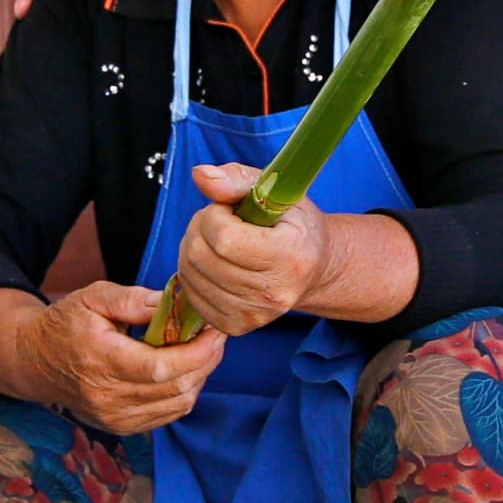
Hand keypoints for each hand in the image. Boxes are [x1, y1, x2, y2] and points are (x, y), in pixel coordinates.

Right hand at [34, 282, 223, 434]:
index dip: (196, 352)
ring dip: (199, 377)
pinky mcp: (120, 427)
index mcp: (100, 360)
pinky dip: (185, 392)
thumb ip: (134, 300)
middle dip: (206, 361)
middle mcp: (107, 396)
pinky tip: (185, 370)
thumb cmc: (66, 324)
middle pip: (175, 388)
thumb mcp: (93, 297)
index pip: (160, 367)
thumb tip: (174, 303)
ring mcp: (114, 417)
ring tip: (203, 351)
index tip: (215, 331)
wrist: (35, 362)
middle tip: (216, 336)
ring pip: (177, 404)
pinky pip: (168, 414)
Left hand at [171, 160, 322, 337]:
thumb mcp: (277, 191)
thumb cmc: (293, 225)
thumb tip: (200, 175)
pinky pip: (191, 296)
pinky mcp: (236, 326)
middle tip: (219, 223)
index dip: (214, 215)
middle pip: (202, 256)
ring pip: (191, 275)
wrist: (312, 270)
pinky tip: (214, 264)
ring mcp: (255, 315)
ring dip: (193, 250)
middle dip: (199, 230)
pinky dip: (194, 274)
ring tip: (218, 242)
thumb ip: (237, 179)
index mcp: (291, 256)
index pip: (224, 238)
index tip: (228, 209)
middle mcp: (274, 294)